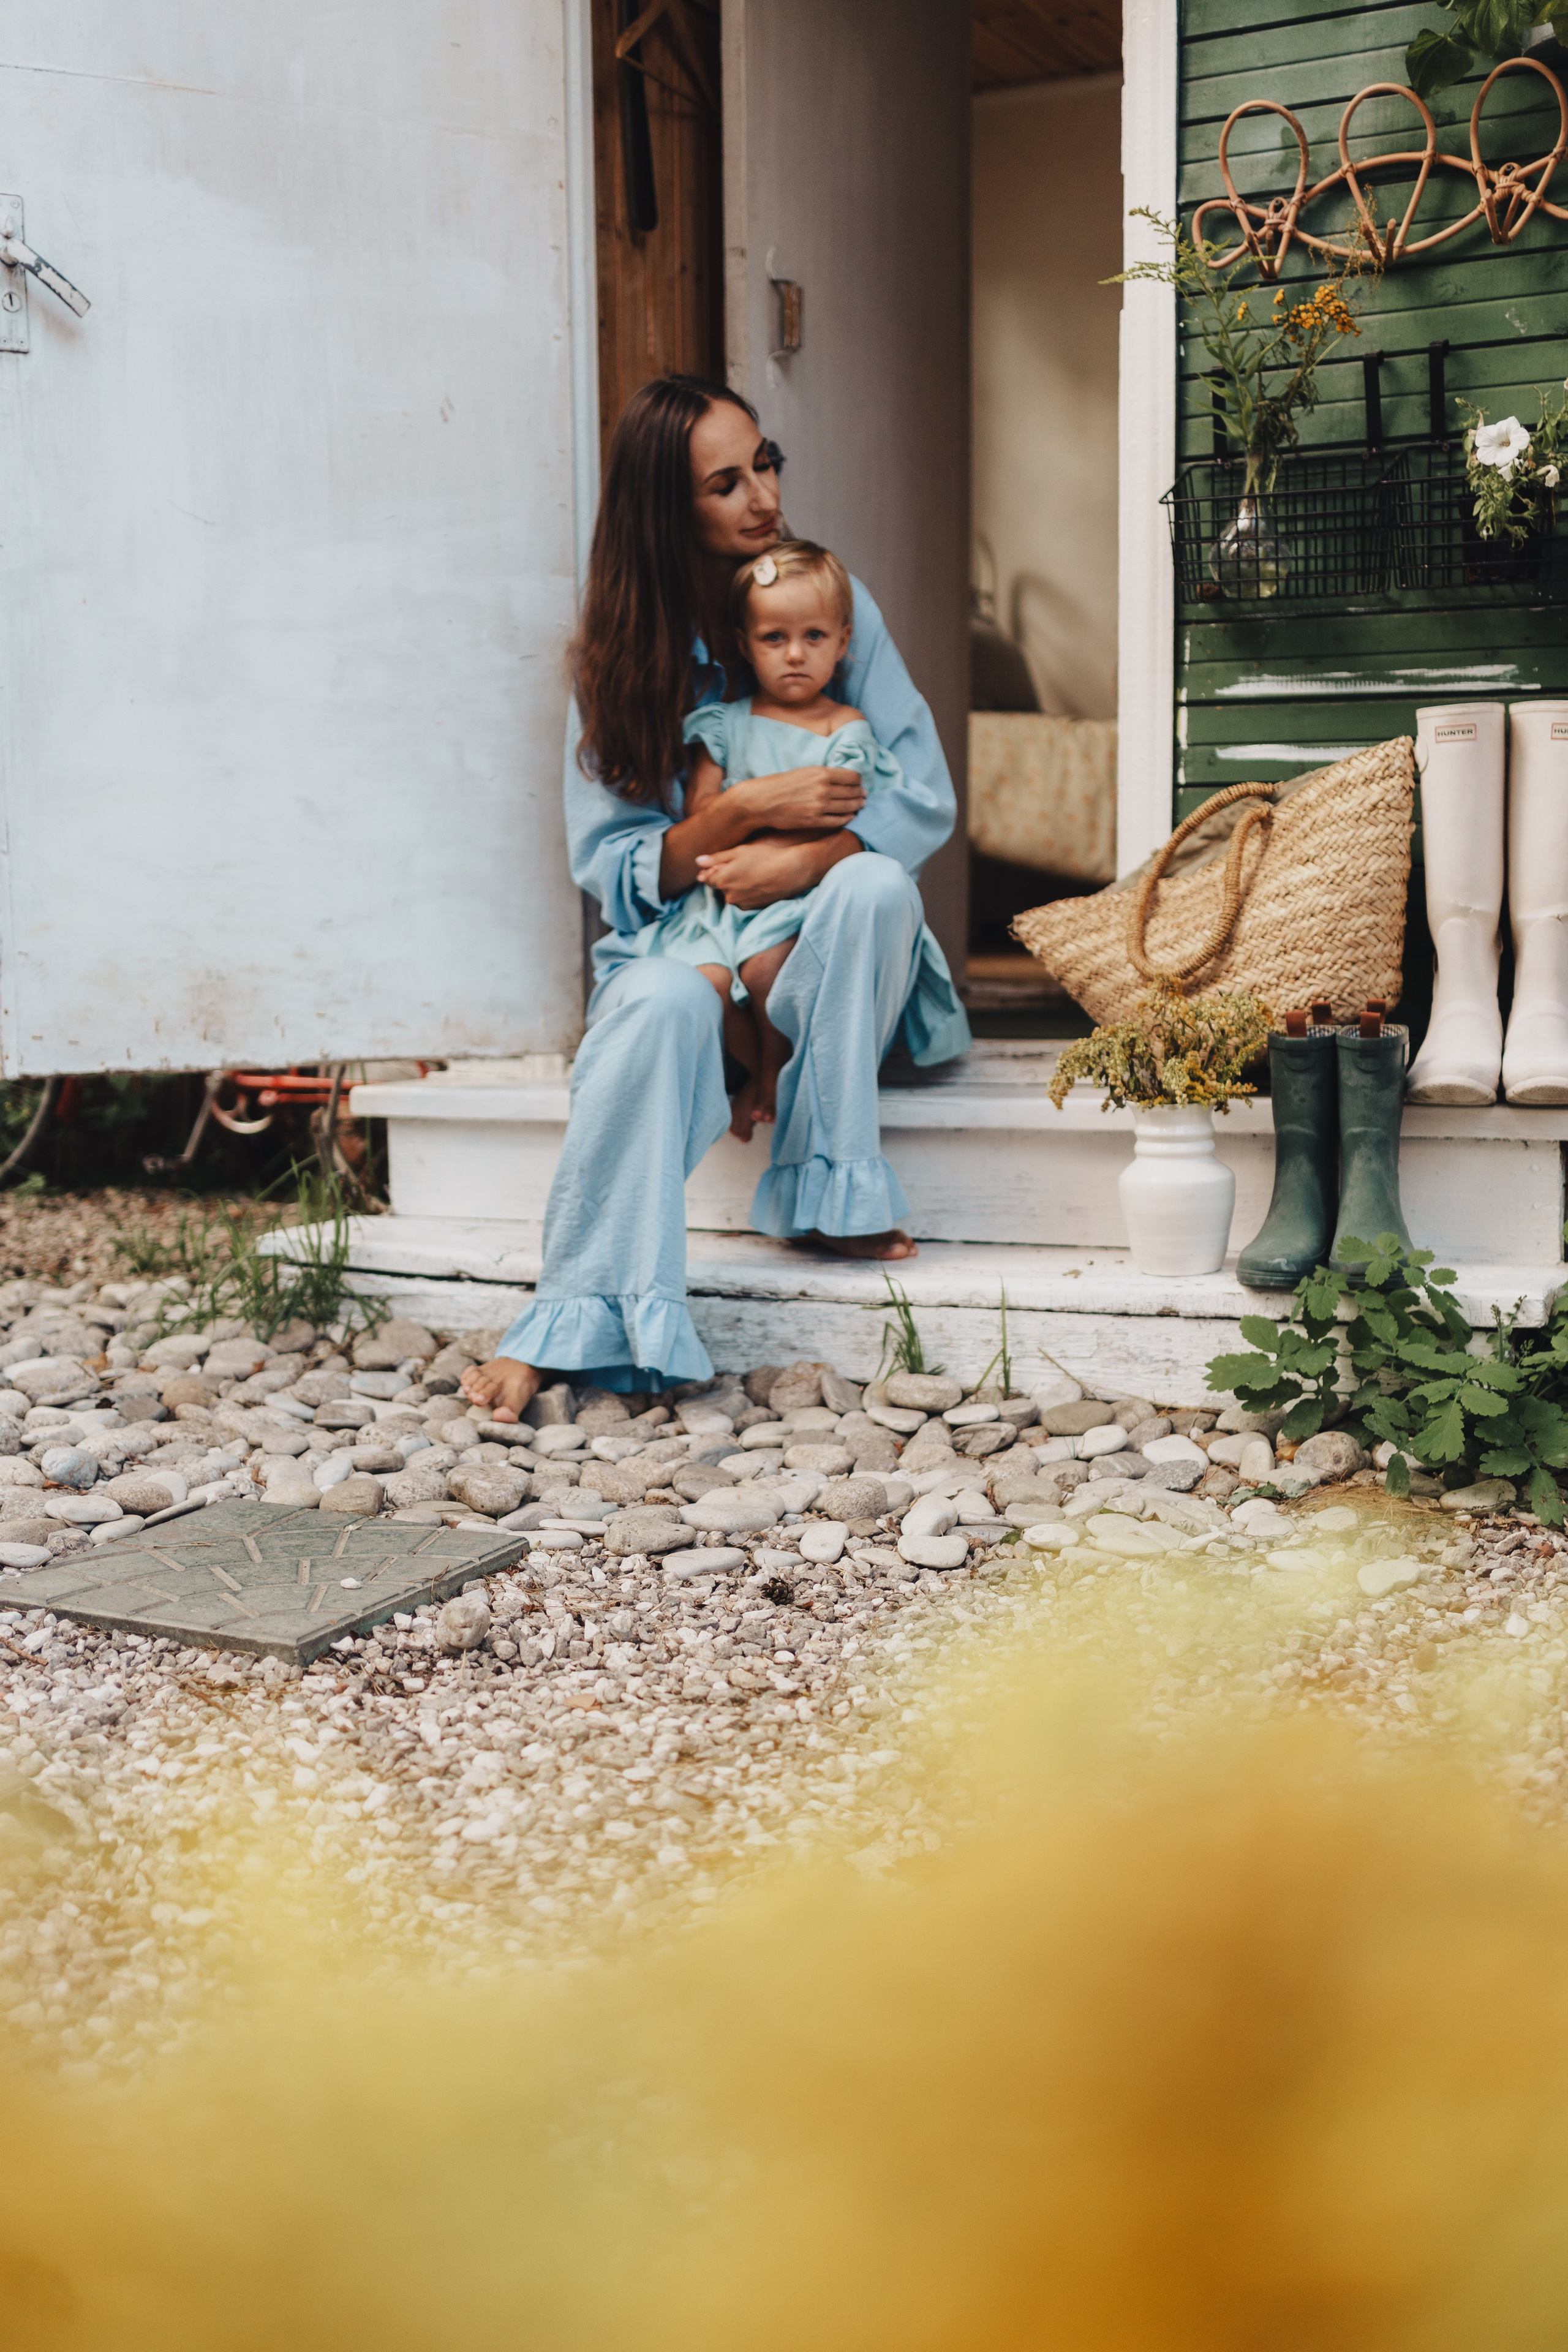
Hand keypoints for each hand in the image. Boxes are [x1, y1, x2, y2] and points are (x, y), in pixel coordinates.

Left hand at [697, 834, 858, 909]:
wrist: (792, 871)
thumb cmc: (765, 857)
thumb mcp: (739, 852)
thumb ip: (716, 858)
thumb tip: (697, 862)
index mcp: (721, 880)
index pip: (707, 878)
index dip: (715, 870)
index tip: (726, 864)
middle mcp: (728, 896)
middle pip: (720, 887)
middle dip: (727, 879)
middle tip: (744, 867)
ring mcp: (741, 904)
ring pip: (733, 895)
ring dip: (738, 887)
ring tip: (754, 874)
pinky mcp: (753, 909)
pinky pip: (744, 901)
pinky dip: (748, 893)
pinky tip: (759, 883)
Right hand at [732, 765, 865, 830]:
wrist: (763, 801)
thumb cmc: (781, 784)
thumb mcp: (804, 772)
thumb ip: (824, 775)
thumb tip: (842, 779)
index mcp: (821, 773)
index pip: (853, 777)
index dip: (859, 781)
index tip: (859, 784)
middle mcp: (823, 789)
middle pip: (853, 792)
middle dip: (860, 794)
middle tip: (864, 796)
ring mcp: (820, 806)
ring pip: (849, 807)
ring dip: (857, 806)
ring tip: (860, 806)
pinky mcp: (815, 821)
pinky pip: (839, 820)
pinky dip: (847, 818)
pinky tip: (850, 817)